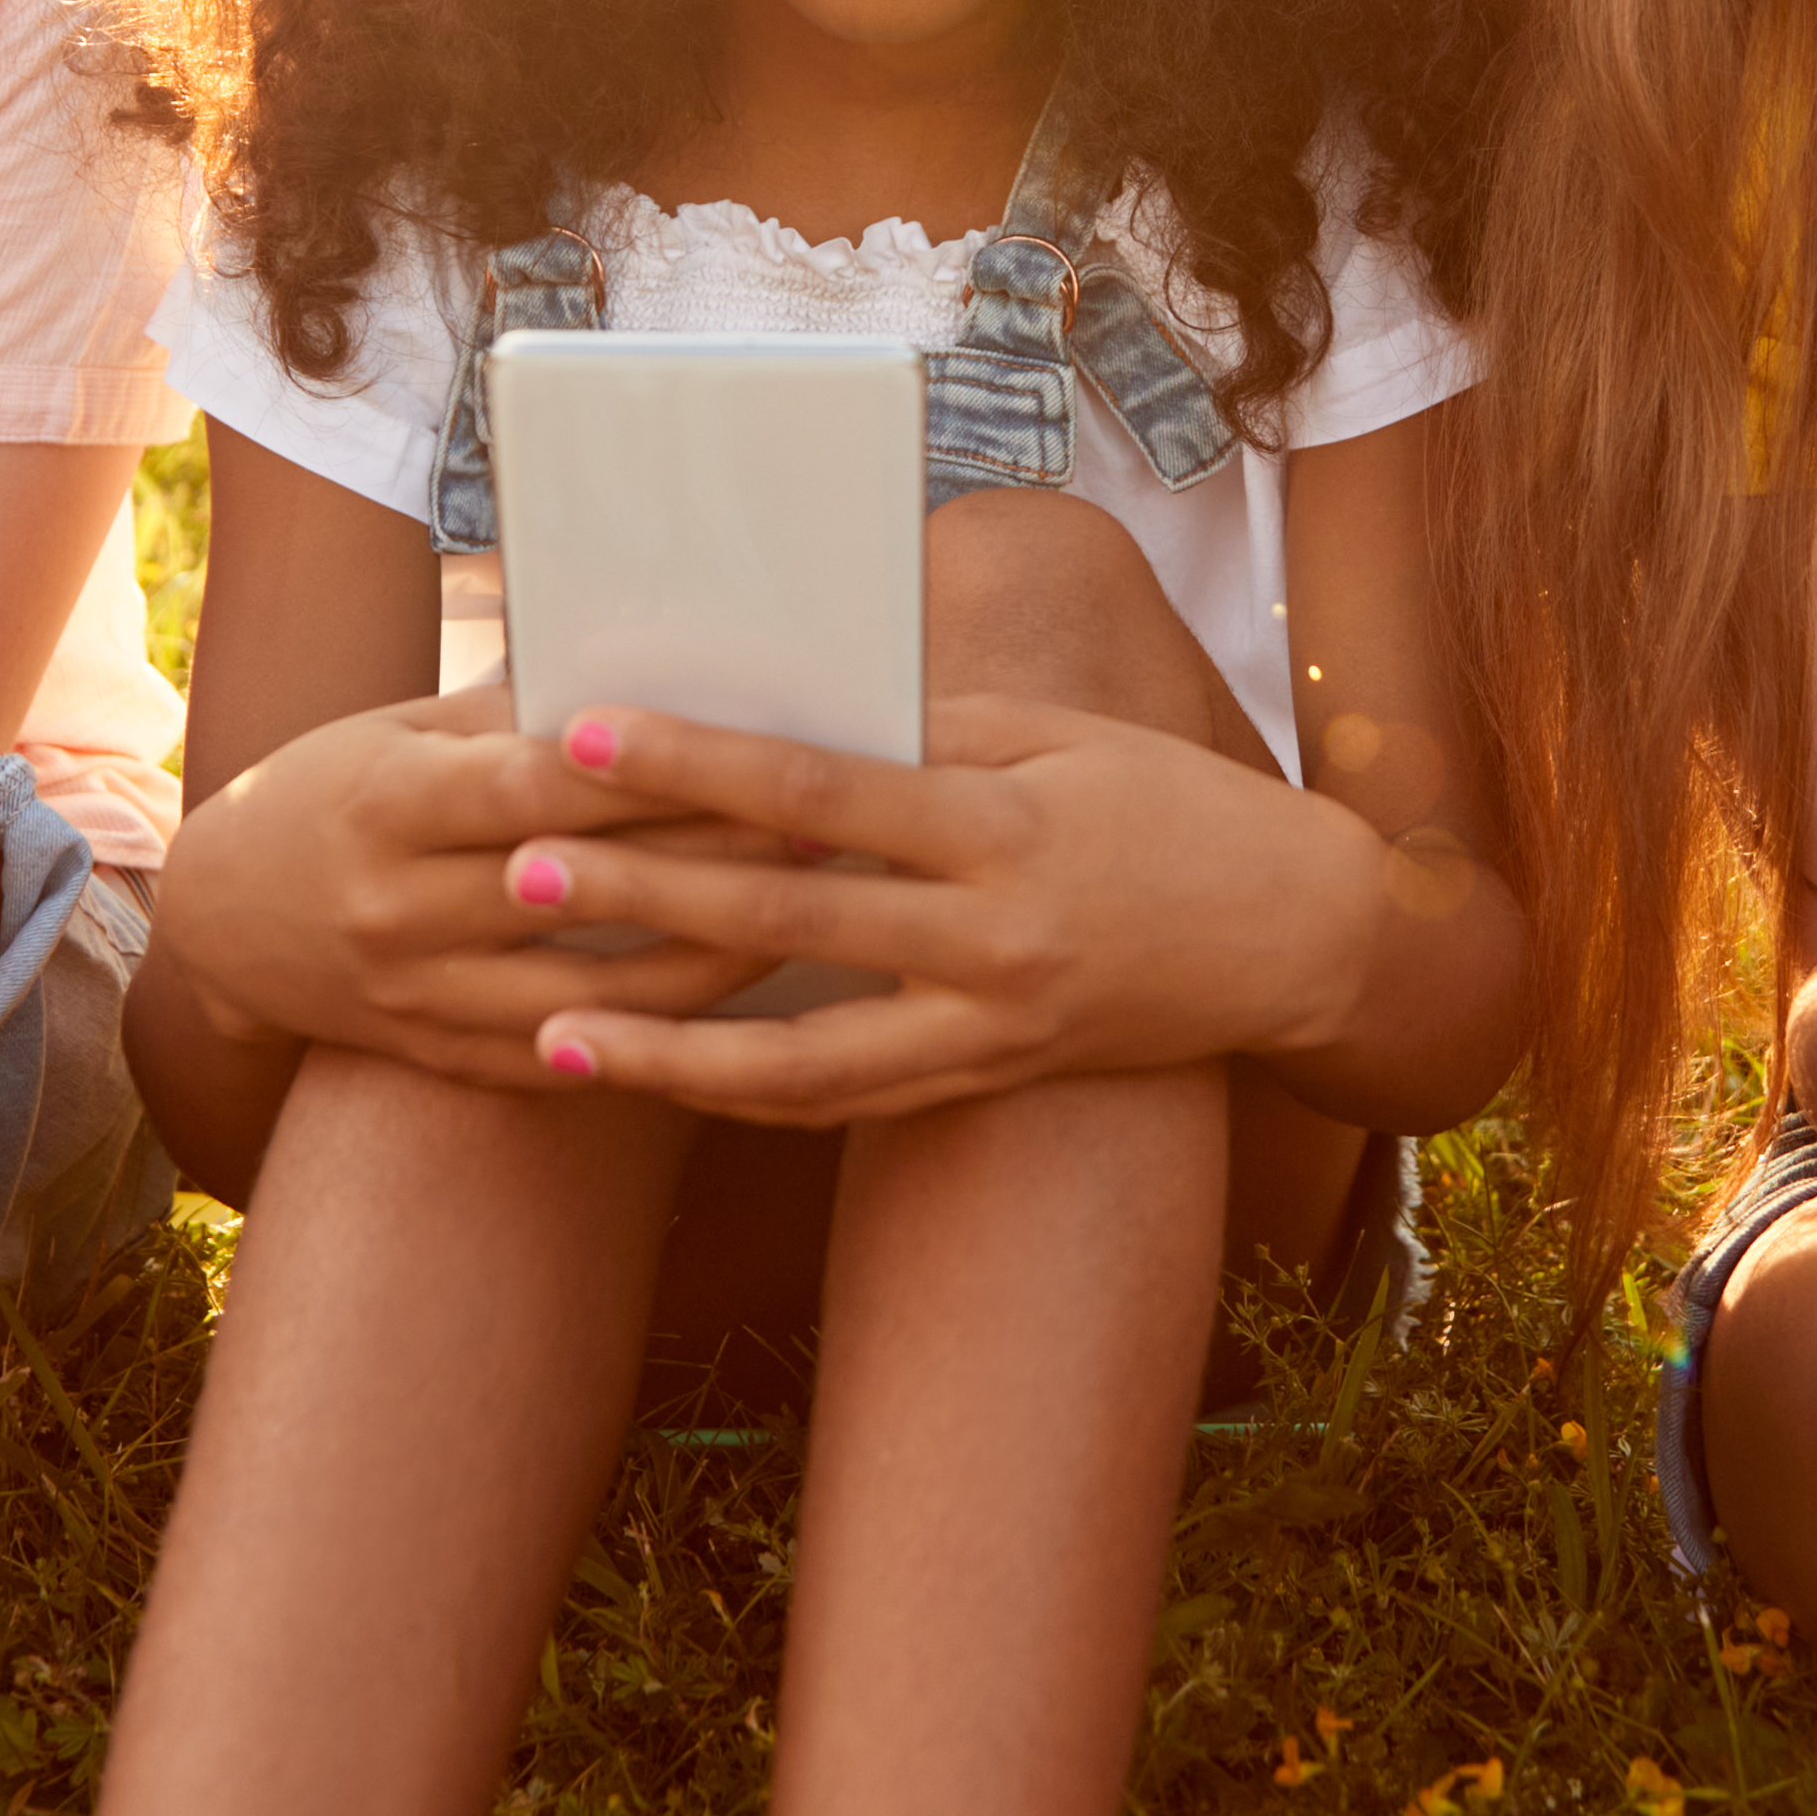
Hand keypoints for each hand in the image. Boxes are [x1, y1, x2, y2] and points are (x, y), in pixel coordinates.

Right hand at [151, 683, 794, 1091]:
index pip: (535, 788)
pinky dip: (653, 1042)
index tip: (757, 759)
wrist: (222, 922)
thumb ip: (511, 720)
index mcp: (387, 804)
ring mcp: (415, 997)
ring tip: (807, 927)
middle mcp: (396, 907)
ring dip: (708, 968)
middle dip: (710, 862)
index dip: (645, 778)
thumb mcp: (399, 733)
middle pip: (581, 889)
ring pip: (591, 997)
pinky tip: (737, 1018)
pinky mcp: (436, 1058)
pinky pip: (565, 1062)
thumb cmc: (334, 794)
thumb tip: (656, 688)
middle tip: (828, 835)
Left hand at [500, 697, 1397, 1126]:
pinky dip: (743, 1094)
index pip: (820, 793)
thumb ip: (925, 733)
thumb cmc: (1174, 808)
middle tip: (517, 872)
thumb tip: (782, 711)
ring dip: (667, 1052)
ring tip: (549, 1033)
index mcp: (1003, 825)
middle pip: (787, 924)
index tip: (585, 732)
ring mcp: (990, 1028)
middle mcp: (992, 940)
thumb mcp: (1063, 741)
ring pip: (801, 1065)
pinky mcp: (990, 1082)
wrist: (1299, 938)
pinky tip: (655, 1077)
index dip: (695, 762)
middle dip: (645, 897)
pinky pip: (846, 1104)